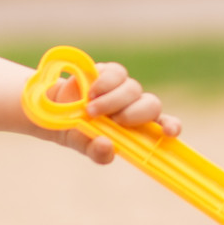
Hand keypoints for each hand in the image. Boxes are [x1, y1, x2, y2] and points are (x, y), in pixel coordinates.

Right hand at [39, 61, 181, 162]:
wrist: (52, 110)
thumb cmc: (76, 130)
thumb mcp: (84, 145)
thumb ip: (97, 152)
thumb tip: (107, 147)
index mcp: (137, 127)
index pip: (164, 124)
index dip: (171, 125)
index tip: (170, 132)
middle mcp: (135, 106)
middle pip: (152, 104)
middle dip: (135, 113)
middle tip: (115, 120)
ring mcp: (123, 88)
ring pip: (133, 89)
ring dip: (113, 101)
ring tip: (90, 110)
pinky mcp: (109, 72)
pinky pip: (116, 74)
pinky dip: (104, 85)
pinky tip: (90, 93)